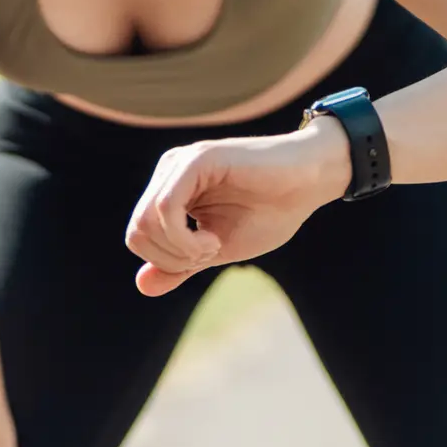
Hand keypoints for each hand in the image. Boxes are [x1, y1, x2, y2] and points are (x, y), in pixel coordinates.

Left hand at [125, 115, 350, 295]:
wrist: (309, 183)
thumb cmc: (270, 212)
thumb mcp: (218, 249)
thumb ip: (180, 265)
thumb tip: (141, 286)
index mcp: (169, 191)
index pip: (138, 237)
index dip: (167, 261)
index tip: (207, 256)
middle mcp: (168, 174)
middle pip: (137, 232)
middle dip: (172, 258)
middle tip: (211, 252)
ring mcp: (180, 164)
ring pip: (146, 223)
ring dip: (180, 250)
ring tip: (214, 246)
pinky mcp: (197, 160)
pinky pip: (165, 209)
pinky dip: (184, 239)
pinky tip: (214, 241)